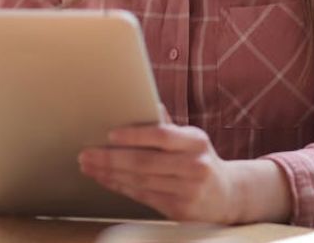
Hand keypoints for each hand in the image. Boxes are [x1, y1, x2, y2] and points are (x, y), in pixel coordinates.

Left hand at [78, 123, 290, 223]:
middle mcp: (195, 166)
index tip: (110, 134)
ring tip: (89, 167)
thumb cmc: (200, 160)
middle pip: (145, 163)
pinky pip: (143, 197)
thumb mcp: (191, 139)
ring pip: (140, 182)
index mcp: (196, 141)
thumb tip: (144, 102)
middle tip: (86, 155)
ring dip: (110, 175)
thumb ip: (167, 125)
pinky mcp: (180, 211)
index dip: (135, 135)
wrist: (227, 195)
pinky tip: (106, 180)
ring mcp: (189, 191)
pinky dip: (121, 187)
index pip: (162, 136)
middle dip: (111, 159)